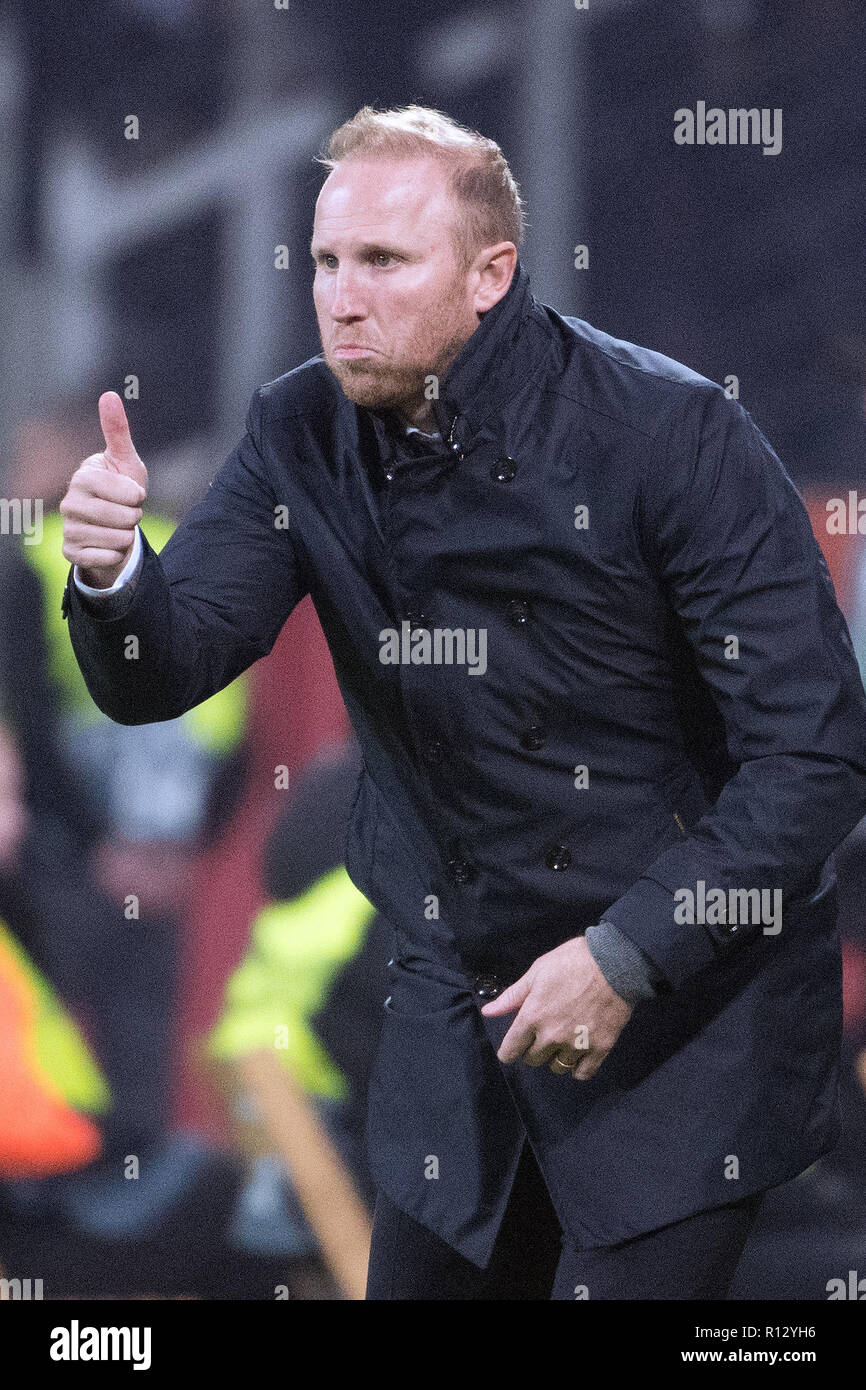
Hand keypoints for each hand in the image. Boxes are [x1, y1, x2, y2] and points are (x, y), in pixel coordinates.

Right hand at [60, 392, 147, 587]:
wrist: (116, 526)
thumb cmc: (122, 489)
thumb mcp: (126, 461)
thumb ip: (118, 431)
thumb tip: (109, 394)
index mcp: (83, 477)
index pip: (122, 490)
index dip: (135, 494)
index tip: (134, 493)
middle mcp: (70, 502)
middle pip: (119, 517)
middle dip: (134, 517)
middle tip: (128, 513)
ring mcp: (69, 528)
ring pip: (115, 539)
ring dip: (126, 536)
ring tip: (119, 527)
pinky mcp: (71, 552)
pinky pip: (103, 557)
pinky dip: (115, 554)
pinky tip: (110, 546)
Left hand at [480, 935, 632, 1080]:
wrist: (614, 962)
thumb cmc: (571, 962)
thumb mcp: (536, 972)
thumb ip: (512, 996)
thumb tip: (488, 1012)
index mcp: (532, 1016)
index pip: (511, 1050)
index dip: (508, 1051)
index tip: (512, 1048)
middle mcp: (552, 1036)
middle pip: (533, 1060)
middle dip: (532, 1050)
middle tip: (541, 1036)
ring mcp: (577, 1044)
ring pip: (557, 1067)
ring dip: (555, 1059)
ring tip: (561, 1043)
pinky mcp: (600, 1048)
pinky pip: (583, 1073)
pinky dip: (577, 1069)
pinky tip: (577, 1057)